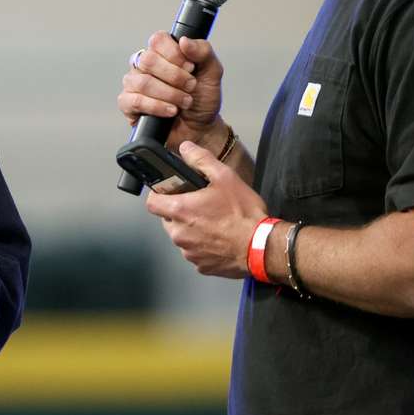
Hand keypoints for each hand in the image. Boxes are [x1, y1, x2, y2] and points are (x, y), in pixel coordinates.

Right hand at [118, 32, 228, 153]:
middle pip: (148, 60)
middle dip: (175, 77)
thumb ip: (203, 52)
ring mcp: (134, 84)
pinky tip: (170, 111)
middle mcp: (144, 65)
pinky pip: (134, 101)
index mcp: (162, 52)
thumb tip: (184, 40)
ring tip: (184, 102)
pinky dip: (156, 107)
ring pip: (142, 82)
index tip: (191, 67)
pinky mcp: (128, 104)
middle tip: (190, 86)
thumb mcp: (212, 72)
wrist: (201, 128)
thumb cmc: (203, 99)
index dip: (175, 54)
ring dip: (169, 94)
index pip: (158, 40)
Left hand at [145, 140, 267, 277]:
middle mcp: (179, 234)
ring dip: (191, 229)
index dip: (158, 194)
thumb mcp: (224, 177)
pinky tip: (219, 238)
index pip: (151, 202)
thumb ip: (201, 160)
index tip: (169, 192)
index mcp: (180, 211)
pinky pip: (195, 252)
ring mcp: (189, 253)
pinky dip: (202, 245)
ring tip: (213, 222)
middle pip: (167, 220)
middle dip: (179, 211)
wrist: (262, 247)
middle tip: (200, 204)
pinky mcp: (201, 266)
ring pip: (181, 236)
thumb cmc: (243, 213)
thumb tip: (185, 148)